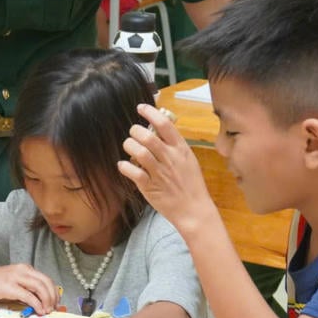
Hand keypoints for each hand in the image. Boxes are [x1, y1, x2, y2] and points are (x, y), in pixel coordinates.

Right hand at [0, 264, 58, 313]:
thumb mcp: (13, 284)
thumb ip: (26, 290)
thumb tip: (41, 303)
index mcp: (25, 269)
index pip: (46, 279)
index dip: (54, 292)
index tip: (57, 304)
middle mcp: (23, 270)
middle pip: (46, 282)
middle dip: (53, 297)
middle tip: (54, 309)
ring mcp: (15, 277)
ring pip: (40, 287)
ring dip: (47, 300)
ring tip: (47, 311)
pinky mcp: (8, 287)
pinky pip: (28, 295)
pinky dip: (36, 304)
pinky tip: (39, 311)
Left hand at [117, 104, 215, 234]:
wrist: (194, 209)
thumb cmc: (191, 184)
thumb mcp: (188, 159)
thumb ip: (175, 145)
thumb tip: (159, 129)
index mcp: (181, 149)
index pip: (165, 124)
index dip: (150, 113)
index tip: (141, 108)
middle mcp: (170, 159)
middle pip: (148, 137)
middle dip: (135, 131)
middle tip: (133, 133)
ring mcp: (160, 173)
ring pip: (139, 152)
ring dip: (129, 146)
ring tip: (129, 146)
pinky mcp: (150, 187)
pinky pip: (133, 172)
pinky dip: (124, 166)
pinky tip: (123, 165)